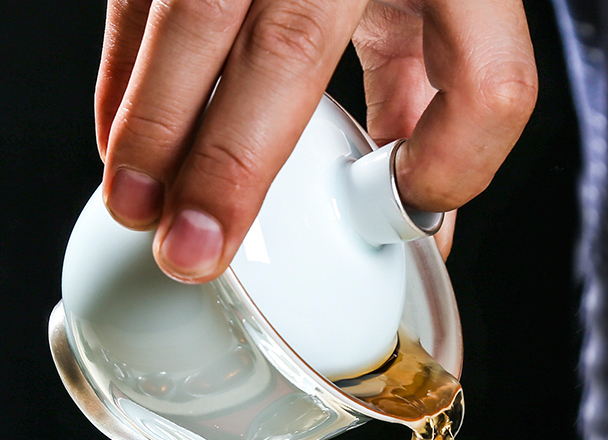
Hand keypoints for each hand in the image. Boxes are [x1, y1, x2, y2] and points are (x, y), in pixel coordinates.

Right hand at [96, 0, 536, 281]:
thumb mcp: (457, 14)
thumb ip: (448, 112)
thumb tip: (417, 218)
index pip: (486, 78)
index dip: (450, 161)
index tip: (398, 214)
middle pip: (291, 44)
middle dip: (233, 160)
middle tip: (193, 247)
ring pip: (194, 13)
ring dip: (153, 122)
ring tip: (136, 205)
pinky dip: (126, 74)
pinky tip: (121, 138)